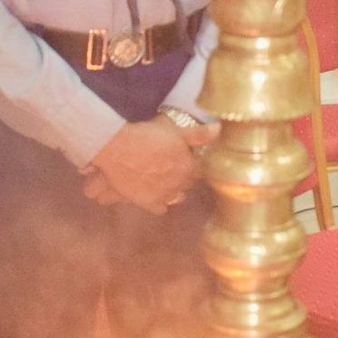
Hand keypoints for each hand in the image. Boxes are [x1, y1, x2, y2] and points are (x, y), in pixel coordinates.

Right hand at [84, 119, 211, 213]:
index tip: (187, 157)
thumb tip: (218, 128)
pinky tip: (155, 193)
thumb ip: (198, 134)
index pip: (199, 170)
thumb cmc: (147, 136)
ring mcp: (164, 196)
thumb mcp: (175, 130)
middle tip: (173, 165)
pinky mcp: (148, 203)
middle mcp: (180, 184)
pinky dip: (160, 202)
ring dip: (175, 189)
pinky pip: (161, 208)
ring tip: (165, 179)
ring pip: (177, 197)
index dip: (193, 163)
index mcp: (189, 167)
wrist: (118, 148)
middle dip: (184, 176)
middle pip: (189, 183)